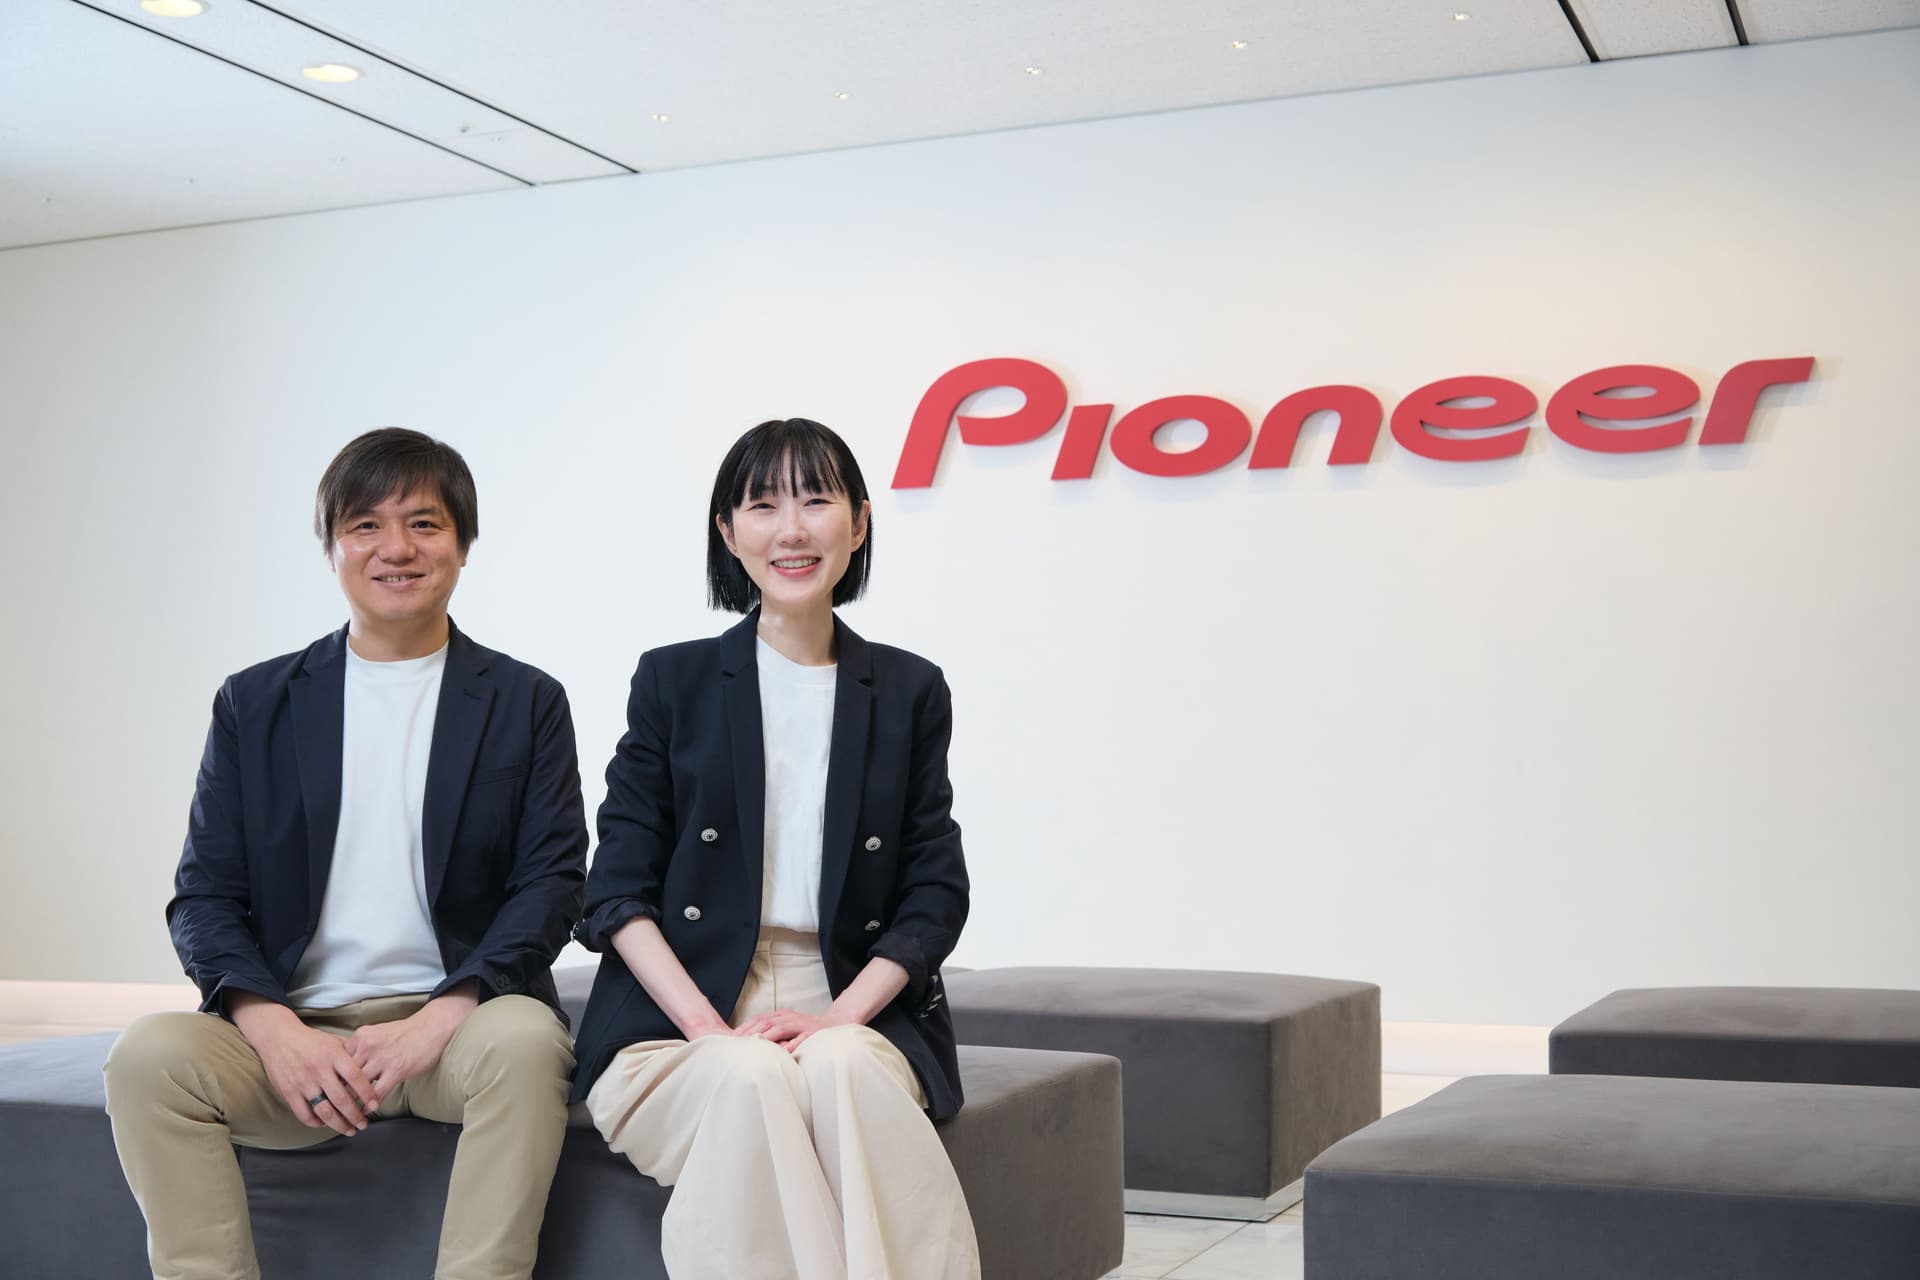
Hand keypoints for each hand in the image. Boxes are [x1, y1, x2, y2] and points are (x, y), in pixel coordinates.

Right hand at [230, 995, 376, 1136]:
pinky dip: (316, 1123)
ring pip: (324, 1111)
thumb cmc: (311, 1040)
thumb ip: (352, 1055)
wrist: (278, 1038)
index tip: (375, 1105)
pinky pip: (304, 1114)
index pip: (355, 1077)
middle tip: (363, 1124)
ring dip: (339, 1124)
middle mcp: (318, 1069)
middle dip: (355, 1116)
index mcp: (333, 1055)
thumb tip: (371, 1068)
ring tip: (349, 1130)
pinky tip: (325, 1123)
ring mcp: (302, 1082)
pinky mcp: (288, 1092)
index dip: (367, 1093)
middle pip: (341, 1099)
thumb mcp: (334, 1041)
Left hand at [347, 991, 475, 1102]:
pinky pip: (377, 1093)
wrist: (431, 1028)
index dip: (335, 1078)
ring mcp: (381, 1059)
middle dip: (341, 1093)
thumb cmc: (405, 1032)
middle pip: (344, 1075)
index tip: (332, 1090)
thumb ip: (361, 1048)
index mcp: (360, 1036)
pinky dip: (370, 1104)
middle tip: (336, 1106)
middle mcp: (367, 1046)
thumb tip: (347, 1068)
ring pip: (358, 1087)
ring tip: (350, 1113)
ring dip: (354, 1102)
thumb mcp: (376, 1033)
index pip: (339, 1062)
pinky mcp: (396, 1070)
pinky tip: (368, 1109)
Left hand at [734, 1008, 837, 1051]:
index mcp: (781, 1015)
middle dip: (750, 1032)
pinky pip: (801, 1039)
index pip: (758, 1019)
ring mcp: (802, 1024)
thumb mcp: (787, 1027)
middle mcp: (790, 1017)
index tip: (730, 1039)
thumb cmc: (806, 1031)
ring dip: (766, 1037)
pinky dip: (791, 1044)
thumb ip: (772, 1032)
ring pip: (780, 1028)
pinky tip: (782, 1052)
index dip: (744, 1028)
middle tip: (736, 1044)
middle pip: (766, 1022)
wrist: (834, 1025)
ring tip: (752, 1046)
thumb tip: (749, 1043)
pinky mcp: (814, 1033)